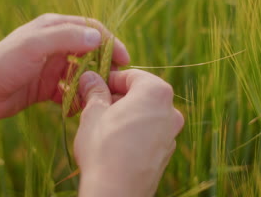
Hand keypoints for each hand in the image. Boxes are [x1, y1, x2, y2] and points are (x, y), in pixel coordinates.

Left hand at [0, 13, 129, 119]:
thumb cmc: (4, 63)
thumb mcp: (35, 45)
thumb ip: (66, 38)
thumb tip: (97, 37)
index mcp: (54, 27)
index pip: (90, 28)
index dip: (110, 42)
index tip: (124, 59)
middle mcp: (55, 45)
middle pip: (90, 52)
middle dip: (103, 66)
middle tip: (114, 82)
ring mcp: (52, 67)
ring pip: (82, 73)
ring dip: (91, 84)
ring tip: (97, 97)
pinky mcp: (48, 87)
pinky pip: (70, 91)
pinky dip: (77, 99)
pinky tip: (78, 108)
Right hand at [74, 70, 183, 196]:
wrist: (117, 193)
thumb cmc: (104, 148)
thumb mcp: (93, 113)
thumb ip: (94, 91)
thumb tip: (90, 76)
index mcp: (156, 92)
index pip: (131, 75)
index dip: (109, 78)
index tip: (93, 85)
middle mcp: (170, 110)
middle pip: (140, 93)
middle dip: (117, 97)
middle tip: (93, 104)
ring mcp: (171, 133)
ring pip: (145, 113)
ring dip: (124, 114)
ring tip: (101, 124)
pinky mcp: (165, 152)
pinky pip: (149, 132)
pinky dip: (134, 131)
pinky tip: (114, 142)